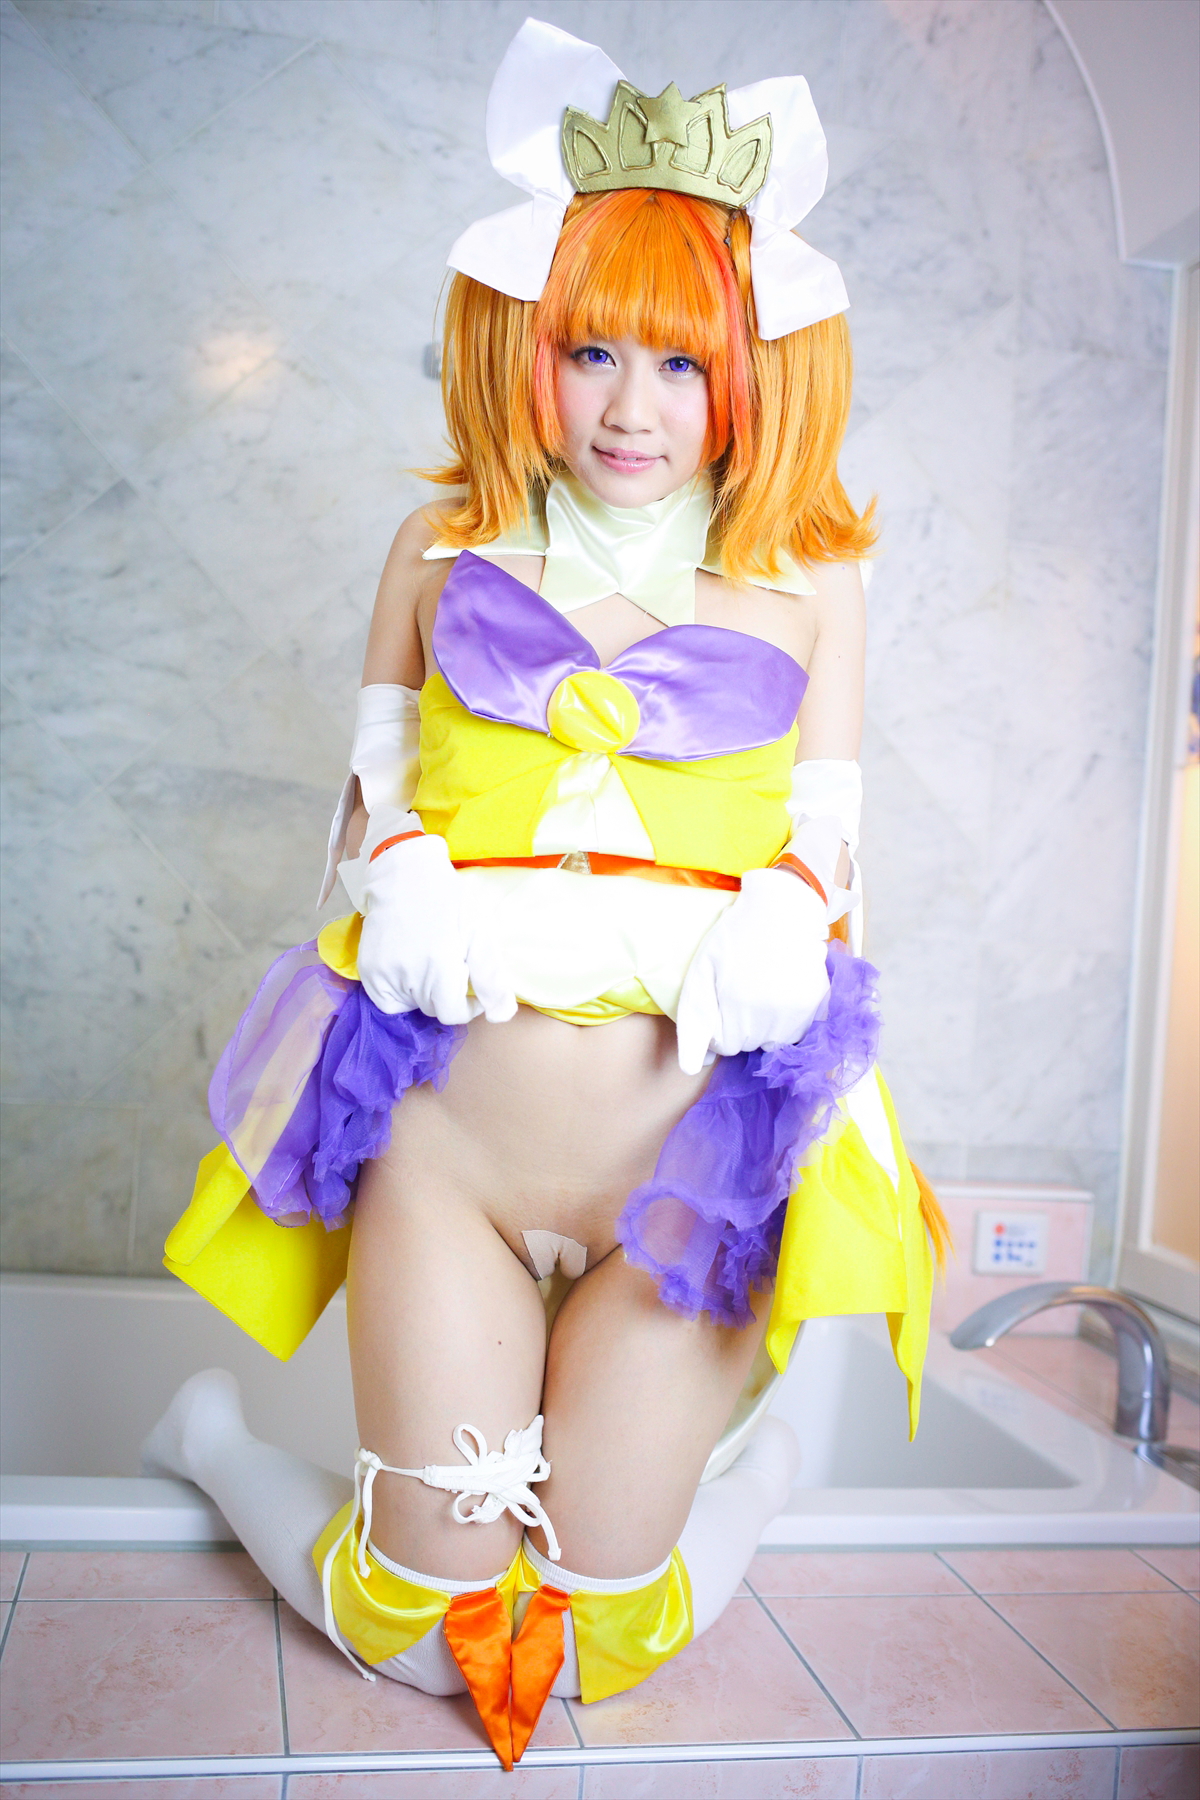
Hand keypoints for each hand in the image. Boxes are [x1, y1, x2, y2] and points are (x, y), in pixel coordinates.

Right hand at [357, 832, 516, 1024]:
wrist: (405, 875)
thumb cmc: (449, 902)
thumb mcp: (479, 935)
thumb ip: (490, 979)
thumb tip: (503, 1016)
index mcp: (440, 967)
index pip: (451, 1014)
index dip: (467, 1007)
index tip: (470, 990)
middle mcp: (408, 975)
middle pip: (430, 1009)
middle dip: (444, 996)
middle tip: (448, 967)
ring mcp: (383, 973)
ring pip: (407, 1006)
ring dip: (420, 995)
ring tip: (427, 966)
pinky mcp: (367, 969)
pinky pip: (384, 999)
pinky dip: (397, 992)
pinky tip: (407, 969)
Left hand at [675, 869, 829, 1074]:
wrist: (782, 910)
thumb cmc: (734, 939)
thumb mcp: (702, 974)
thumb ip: (694, 1024)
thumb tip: (691, 1069)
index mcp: (735, 1013)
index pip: (724, 1046)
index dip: (720, 1024)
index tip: (723, 998)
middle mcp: (768, 1021)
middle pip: (749, 1045)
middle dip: (742, 1024)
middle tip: (744, 987)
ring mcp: (796, 1016)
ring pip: (775, 1041)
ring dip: (767, 1024)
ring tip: (764, 988)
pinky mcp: (817, 1008)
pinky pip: (798, 1031)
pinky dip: (789, 1018)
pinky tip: (783, 990)